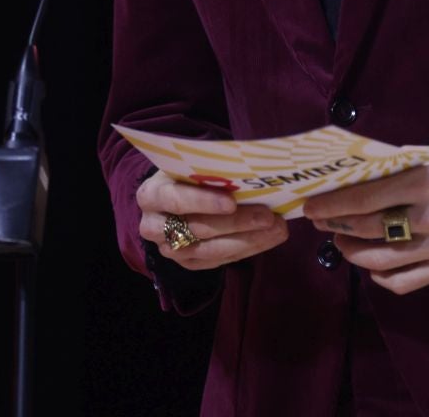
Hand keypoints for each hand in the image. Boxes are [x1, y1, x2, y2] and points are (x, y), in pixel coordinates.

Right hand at [136, 173, 289, 270]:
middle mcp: (154, 226)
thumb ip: (213, 168)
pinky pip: (218, 261)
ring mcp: (169, 249)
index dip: (203, 201)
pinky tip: (267, 238)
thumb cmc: (188, 173)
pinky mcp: (187, 263)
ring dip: (248, 240)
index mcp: (151, 194)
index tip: (232, 201)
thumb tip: (252, 168)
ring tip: (277, 228)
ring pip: (210, 250)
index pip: (175, 200)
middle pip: (198, 228)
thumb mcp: (192, 164)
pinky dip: (246, 249)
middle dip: (237, 222)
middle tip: (268, 216)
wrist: (176, 192)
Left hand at [302, 164, 428, 294]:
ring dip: (353, 254)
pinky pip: (405, 282)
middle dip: (337, 228)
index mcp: (423, 182)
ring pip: (382, 261)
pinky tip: (371, 268)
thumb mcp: (423, 158)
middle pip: (369, 230)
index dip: (333, 206)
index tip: (311, 209)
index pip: (366, 199)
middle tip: (323, 224)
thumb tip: (343, 182)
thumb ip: (389, 171)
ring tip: (342, 244)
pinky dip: (381, 278)